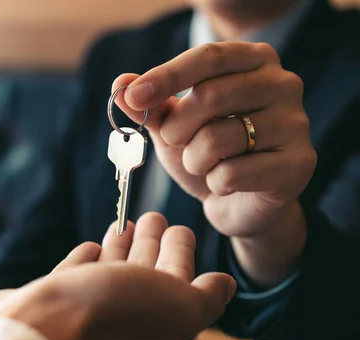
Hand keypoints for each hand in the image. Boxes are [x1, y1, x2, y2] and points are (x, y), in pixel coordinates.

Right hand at [0, 213, 235, 339]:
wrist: (41, 330)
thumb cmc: (111, 316)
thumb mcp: (179, 308)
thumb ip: (206, 298)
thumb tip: (226, 286)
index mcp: (161, 323)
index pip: (178, 281)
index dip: (182, 253)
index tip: (179, 228)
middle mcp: (126, 319)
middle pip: (145, 274)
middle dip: (153, 244)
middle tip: (154, 217)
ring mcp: (87, 311)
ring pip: (111, 272)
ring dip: (121, 247)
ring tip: (125, 223)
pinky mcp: (55, 301)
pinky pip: (77, 275)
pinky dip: (86, 260)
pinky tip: (90, 247)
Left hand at [113, 42, 316, 286]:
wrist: (240, 203)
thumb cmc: (208, 153)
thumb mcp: (173, 125)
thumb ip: (150, 104)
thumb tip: (120, 83)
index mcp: (254, 61)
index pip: (208, 57)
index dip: (167, 76)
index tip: (133, 97)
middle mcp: (283, 84)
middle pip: (211, 95)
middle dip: (176, 127)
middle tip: (172, 141)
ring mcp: (296, 123)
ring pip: (219, 138)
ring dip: (193, 160)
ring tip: (202, 165)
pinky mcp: (299, 163)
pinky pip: (234, 173)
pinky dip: (215, 183)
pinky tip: (225, 184)